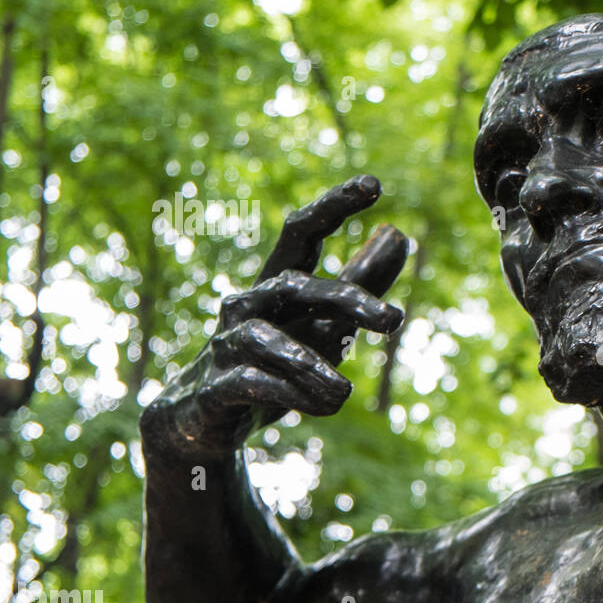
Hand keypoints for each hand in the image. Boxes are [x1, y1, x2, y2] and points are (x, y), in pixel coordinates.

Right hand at [140, 175, 409, 458]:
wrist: (203, 420)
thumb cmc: (271, 362)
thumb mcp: (322, 321)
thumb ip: (360, 282)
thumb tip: (399, 235)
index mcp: (277, 285)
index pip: (301, 234)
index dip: (334, 206)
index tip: (374, 183)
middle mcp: (247, 306)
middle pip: (294, 285)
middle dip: (346, 298)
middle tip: (394, 321)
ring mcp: (226, 345)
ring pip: (267, 340)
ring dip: (313, 364)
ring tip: (347, 390)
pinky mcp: (214, 387)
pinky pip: (250, 383)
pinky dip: (288, 393)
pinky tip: (323, 406)